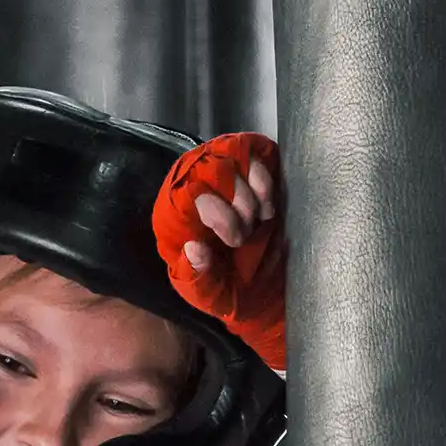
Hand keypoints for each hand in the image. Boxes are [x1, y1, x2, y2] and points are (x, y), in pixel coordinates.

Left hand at [152, 131, 286, 371]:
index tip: (235, 241)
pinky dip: (265, 177)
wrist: (263, 290)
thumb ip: (198, 277)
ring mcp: (222, 173)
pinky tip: (269, 208)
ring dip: (253, 190)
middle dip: (237, 201)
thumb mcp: (209, 295)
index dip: (215, 210)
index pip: (184, 191)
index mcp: (176, 217)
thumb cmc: (229, 291)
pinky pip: (255, 150)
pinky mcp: (250, 167)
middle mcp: (194, 187)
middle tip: (248, 234)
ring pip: (232, 152)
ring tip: (260, 221)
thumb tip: (194, 248)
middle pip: (210, 166)